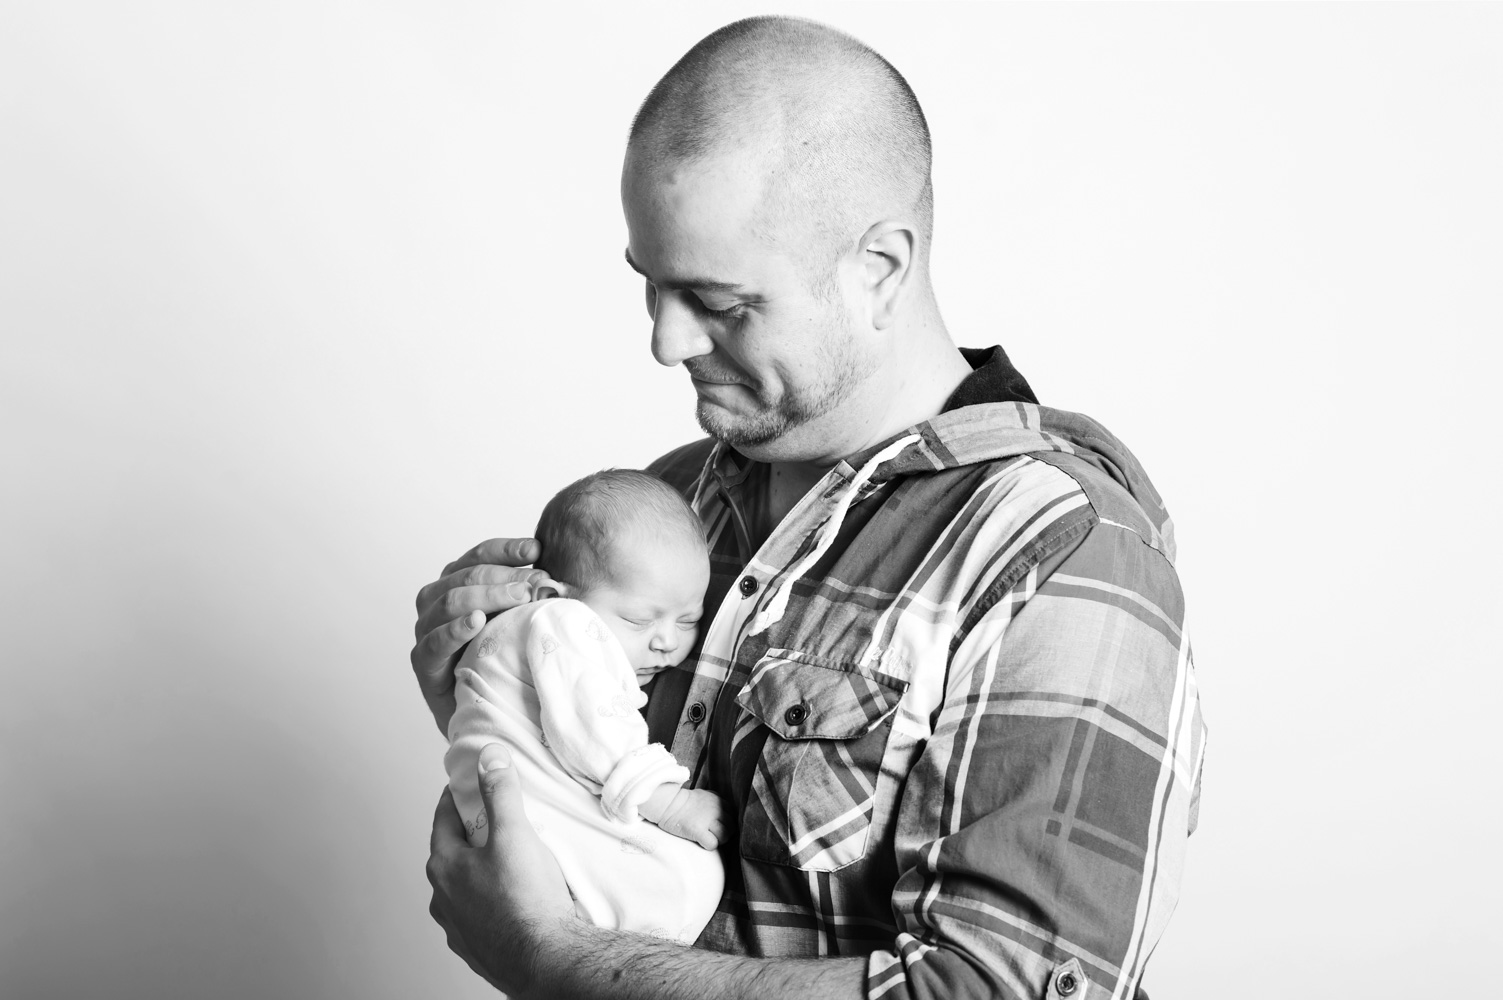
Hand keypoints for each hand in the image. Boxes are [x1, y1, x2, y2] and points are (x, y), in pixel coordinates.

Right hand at [412, 537, 546, 732]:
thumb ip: (525, 595)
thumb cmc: (500, 657)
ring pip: (450, 601)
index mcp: (456, 583)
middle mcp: (436, 601)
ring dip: (488, 596)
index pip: (479, 556)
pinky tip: (477, 622)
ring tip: (519, 597)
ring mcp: (426, 630)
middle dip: (504, 576)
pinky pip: (434, 641)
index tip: (536, 549)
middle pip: (467, 576)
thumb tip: (554, 575)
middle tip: (536, 583)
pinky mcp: (423, 662)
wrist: (483, 710)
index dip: (506, 550)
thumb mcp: (515, 620)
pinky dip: (455, 629)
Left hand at [427, 744, 576, 995]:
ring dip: (478, 874)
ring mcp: (457, 927)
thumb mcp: (515, 833)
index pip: (443, 817)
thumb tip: (488, 757)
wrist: (544, 959)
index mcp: (445, 865)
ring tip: (508, 865)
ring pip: (463, 888)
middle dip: (471, 835)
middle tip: (497, 822)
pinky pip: (477, 917)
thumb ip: (500, 792)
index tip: (470, 785)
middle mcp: (442, 898)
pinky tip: (513, 901)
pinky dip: (490, 904)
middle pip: (452, 853)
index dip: (458, 796)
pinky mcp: (475, 949)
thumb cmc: (527, 900)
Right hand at [653, 787, 726, 850]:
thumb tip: (724, 817)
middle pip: (731, 828)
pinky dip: (708, 845)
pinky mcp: (698, 830)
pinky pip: (713, 844)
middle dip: (724, 834)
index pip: (733, 816)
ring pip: (724, 837)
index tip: (717, 826)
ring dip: (718, 841)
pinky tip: (701, 841)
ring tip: (707, 838)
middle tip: (713, 835)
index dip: (726, 824)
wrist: (667, 803)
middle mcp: (716, 809)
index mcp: (719, 800)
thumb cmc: (683, 801)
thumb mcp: (705, 795)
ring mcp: (707, 819)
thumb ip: (716, 804)